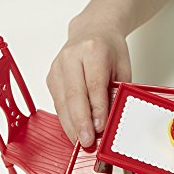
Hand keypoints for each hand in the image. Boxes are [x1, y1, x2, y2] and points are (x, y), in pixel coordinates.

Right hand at [47, 19, 130, 146]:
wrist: (92, 30)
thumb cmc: (110, 50)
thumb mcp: (122, 68)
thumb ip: (117, 91)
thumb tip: (110, 119)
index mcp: (93, 51)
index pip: (94, 84)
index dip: (97, 108)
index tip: (100, 127)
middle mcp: (71, 57)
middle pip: (74, 95)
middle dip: (81, 122)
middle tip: (87, 142)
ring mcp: (57, 67)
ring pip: (62, 101)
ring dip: (71, 125)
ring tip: (80, 142)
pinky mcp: (51, 77)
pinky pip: (57, 102)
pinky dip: (66, 119)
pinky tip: (73, 131)